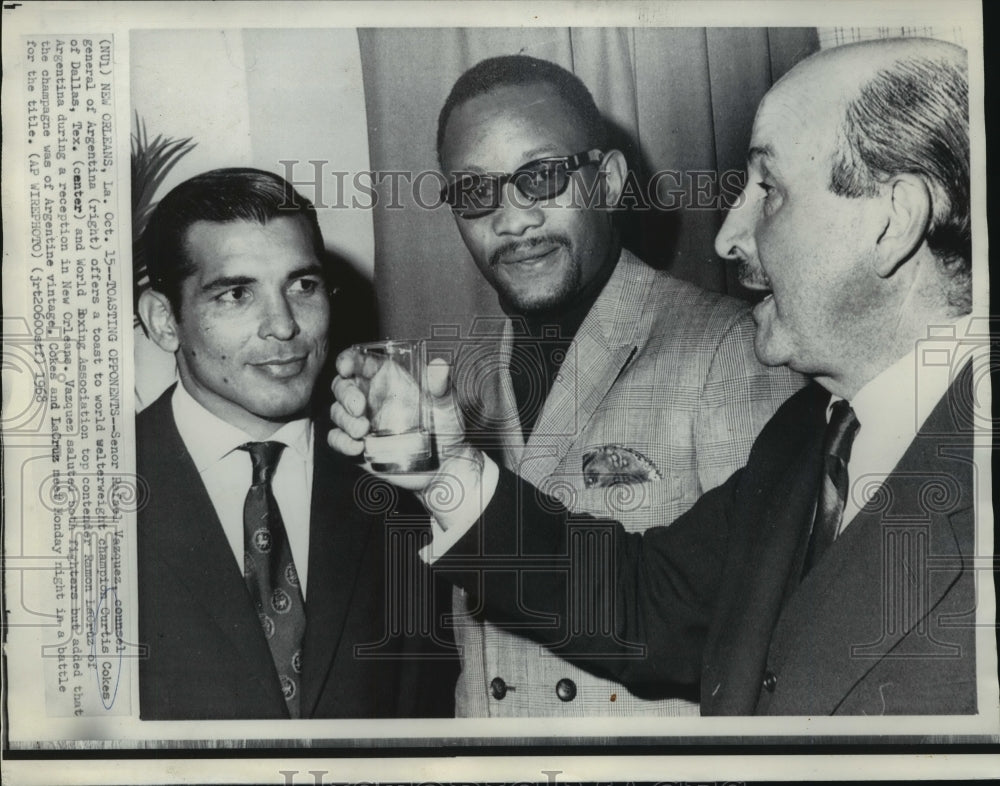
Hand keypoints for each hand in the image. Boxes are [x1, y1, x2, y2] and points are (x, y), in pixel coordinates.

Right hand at [327, 348, 471, 490]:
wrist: (443, 467)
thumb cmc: (446, 428)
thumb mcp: (446, 404)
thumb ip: (440, 386)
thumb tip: (440, 365)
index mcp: (388, 380)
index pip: (361, 362)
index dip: (349, 360)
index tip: (345, 367)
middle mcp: (371, 398)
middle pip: (342, 386)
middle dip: (345, 394)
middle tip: (359, 408)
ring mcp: (362, 422)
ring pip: (337, 412)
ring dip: (345, 420)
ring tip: (364, 431)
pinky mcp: (358, 445)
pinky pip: (337, 440)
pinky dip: (341, 442)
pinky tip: (358, 447)